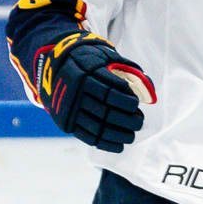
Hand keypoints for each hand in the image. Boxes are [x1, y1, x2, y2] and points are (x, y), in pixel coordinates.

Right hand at [33, 32, 153, 152]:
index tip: (136, 104)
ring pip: (96, 126)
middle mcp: (75, 93)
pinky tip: (120, 146)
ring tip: (132, 135)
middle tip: (139, 121)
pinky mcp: (66, 122)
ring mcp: (69, 109)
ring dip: (118, 134)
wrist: (52, 66)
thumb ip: (128, 70)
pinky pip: (86, 136)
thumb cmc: (88, 61)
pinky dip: (105, 144)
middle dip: (126, 119)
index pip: (108, 91)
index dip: (125, 100)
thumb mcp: (104, 57)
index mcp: (85, 74)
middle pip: (104, 111)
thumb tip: (150, 93)